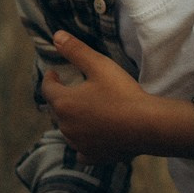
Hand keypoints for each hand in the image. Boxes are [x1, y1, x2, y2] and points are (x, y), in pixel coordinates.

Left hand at [43, 32, 193, 164]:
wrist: (147, 125)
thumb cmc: (122, 93)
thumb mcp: (99, 66)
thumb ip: (76, 50)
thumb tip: (56, 36)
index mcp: (64, 103)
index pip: (47, 88)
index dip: (50, 79)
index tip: (54, 73)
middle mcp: (65, 126)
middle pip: (56, 110)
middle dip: (61, 99)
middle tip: (71, 90)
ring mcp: (78, 143)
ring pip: (67, 130)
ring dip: (72, 121)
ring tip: (82, 112)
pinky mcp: (92, 156)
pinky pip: (81, 151)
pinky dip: (83, 144)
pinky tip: (90, 139)